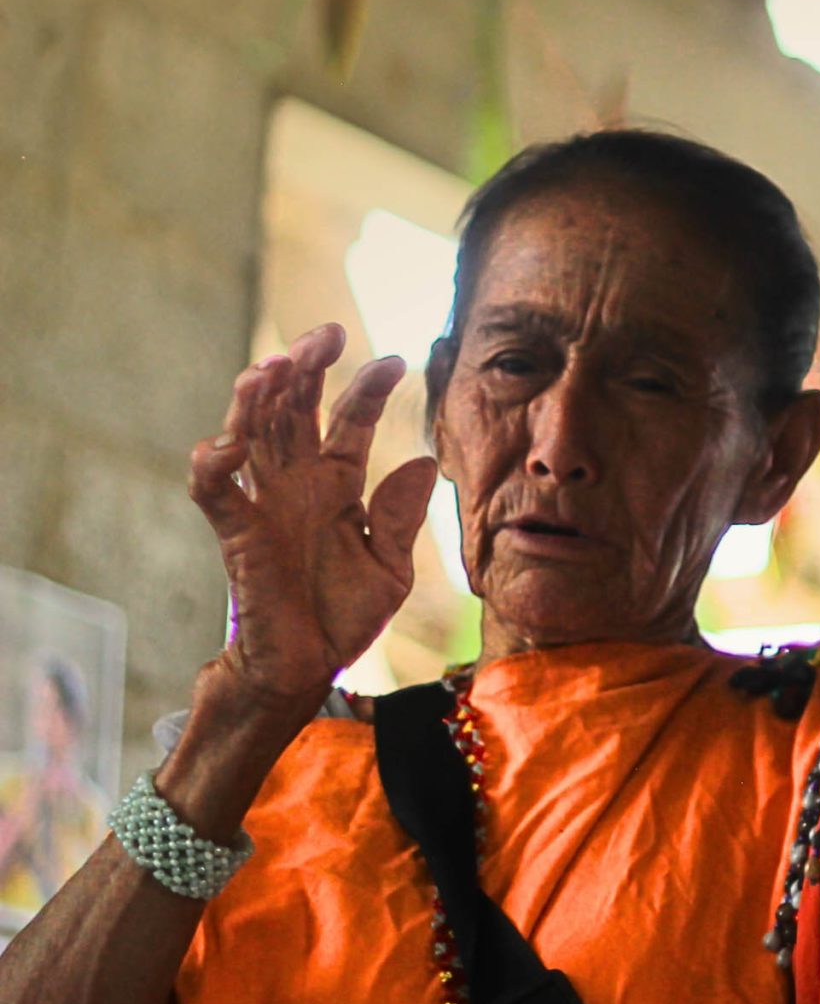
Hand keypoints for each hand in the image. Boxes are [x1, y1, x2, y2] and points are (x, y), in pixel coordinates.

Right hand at [186, 324, 438, 719]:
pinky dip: (214, 463)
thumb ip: (399, 518)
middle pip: (293, 411)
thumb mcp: (390, 568)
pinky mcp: (237, 534)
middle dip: (306, 369)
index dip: (367, 389)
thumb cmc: (341, 619)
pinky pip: (216, 491)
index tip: (394, 360)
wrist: (305, 671)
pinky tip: (228, 442)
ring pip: (251, 434)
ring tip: (272, 365)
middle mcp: (297, 485)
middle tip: (325, 332)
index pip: (349, 422)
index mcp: (337, 486)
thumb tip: (421, 463)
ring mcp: (264, 504)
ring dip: (257, 398)